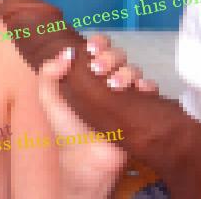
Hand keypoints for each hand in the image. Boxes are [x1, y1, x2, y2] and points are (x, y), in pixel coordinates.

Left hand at [38, 35, 157, 197]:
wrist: (85, 158)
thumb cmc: (66, 128)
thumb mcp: (49, 99)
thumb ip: (49, 73)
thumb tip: (68, 51)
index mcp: (88, 73)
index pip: (98, 48)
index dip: (99, 42)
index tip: (91, 48)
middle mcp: (107, 79)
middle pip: (118, 55)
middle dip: (110, 57)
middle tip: (97, 69)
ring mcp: (125, 93)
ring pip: (134, 70)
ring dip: (126, 72)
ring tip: (113, 86)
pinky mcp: (141, 108)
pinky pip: (151, 89)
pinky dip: (147, 85)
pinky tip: (138, 91)